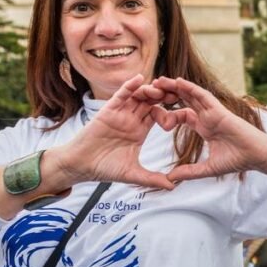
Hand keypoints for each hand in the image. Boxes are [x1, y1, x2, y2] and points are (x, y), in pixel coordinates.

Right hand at [47, 75, 173, 189]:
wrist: (81, 166)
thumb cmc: (105, 168)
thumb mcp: (133, 174)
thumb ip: (153, 179)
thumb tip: (173, 187)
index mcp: (140, 131)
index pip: (159, 115)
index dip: (171, 112)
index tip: (185, 113)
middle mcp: (131, 120)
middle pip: (151, 102)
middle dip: (164, 96)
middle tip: (178, 94)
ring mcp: (120, 114)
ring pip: (138, 96)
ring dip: (150, 90)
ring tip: (161, 89)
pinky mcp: (108, 111)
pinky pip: (120, 95)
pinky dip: (129, 86)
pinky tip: (139, 79)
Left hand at [142, 77, 266, 182]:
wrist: (256, 156)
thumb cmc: (238, 160)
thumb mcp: (207, 168)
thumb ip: (189, 172)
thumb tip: (170, 179)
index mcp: (204, 127)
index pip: (182, 115)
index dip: (168, 114)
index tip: (152, 114)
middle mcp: (207, 116)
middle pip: (184, 101)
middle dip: (168, 94)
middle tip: (149, 89)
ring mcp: (213, 112)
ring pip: (191, 95)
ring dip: (175, 87)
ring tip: (158, 80)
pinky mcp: (220, 110)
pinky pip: (203, 95)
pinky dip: (190, 88)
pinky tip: (177, 82)